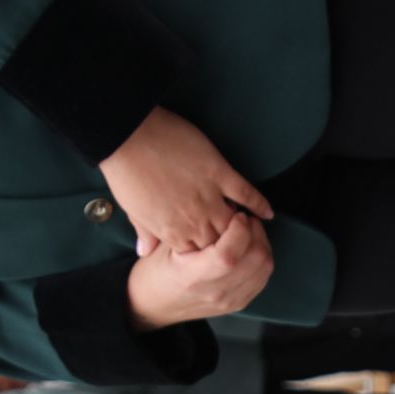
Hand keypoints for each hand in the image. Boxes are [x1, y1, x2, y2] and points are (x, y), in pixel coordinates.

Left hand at [99, 107, 272, 256]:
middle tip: (238, 242)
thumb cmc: (126, 173)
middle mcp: (194, 221)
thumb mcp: (133, 210)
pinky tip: (268, 212)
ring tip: (251, 229)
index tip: (212, 250)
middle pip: (221, 243)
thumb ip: (145, 233)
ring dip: (244, 227)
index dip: (207, 254)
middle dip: (229, 244)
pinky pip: (246, 193)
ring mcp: (209, 197)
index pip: (198, 255)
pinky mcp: (220, 174)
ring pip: (236, 223)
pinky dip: (259, 203)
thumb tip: (144, 252)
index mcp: (172, 233)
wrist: (129, 138)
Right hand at [125, 210, 274, 329]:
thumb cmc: (156, 271)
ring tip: (248, 231)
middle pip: (255, 259)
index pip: (229, 255)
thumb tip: (227, 206)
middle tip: (244, 219)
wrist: (155, 304)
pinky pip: (263, 277)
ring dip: (262, 243)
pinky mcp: (238, 303)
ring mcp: (229, 300)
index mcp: (192, 277)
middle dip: (256, 232)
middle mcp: (214, 292)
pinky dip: (262, 257)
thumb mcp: (165, 244)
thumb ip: (195, 226)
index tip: (236, 215)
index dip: (240, 230)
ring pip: (264, 267)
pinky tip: (250, 246)